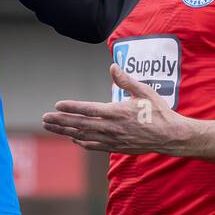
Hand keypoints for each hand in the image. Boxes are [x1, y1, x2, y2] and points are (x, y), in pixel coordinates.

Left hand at [42, 64, 190, 154]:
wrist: (169, 136)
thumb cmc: (159, 111)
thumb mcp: (144, 91)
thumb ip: (126, 80)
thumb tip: (113, 66)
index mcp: (116, 112)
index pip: (87, 109)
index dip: (71, 107)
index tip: (57, 105)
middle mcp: (111, 128)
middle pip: (79, 124)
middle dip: (60, 121)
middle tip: (44, 119)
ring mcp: (112, 139)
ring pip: (83, 136)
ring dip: (65, 131)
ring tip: (51, 128)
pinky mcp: (116, 147)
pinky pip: (94, 146)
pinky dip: (81, 142)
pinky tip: (73, 138)